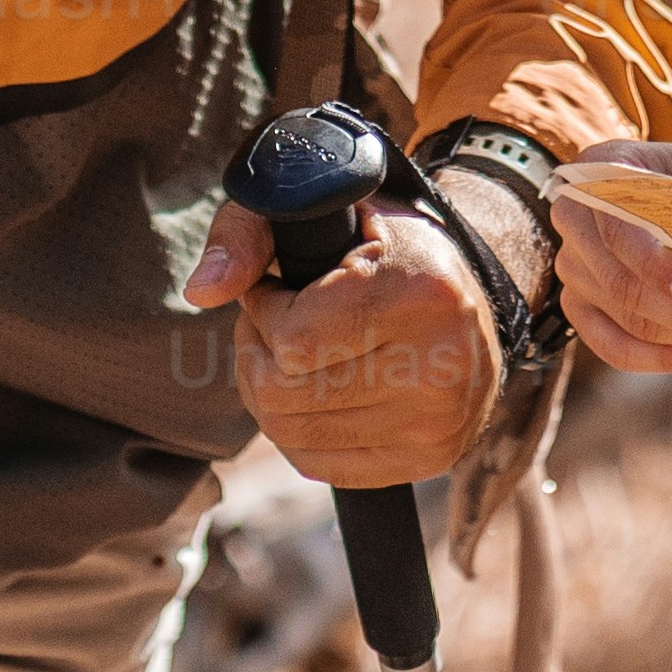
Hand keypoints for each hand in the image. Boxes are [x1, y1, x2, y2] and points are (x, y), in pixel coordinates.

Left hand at [177, 202, 493, 487]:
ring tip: (294, 353)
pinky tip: (317, 388)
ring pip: (290, 434)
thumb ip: (247, 232)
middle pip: (283, 396)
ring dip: (272, 392)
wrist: (470, 290)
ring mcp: (436, 422)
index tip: (276, 289)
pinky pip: (318, 464)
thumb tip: (201, 291)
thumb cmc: (381, 245)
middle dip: (259, 354)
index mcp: (421, 293)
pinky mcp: (429, 459)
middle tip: (275, 323)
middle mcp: (440, 366)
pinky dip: (299, 429)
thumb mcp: (319, 207)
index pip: (292, 341)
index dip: (263, 314)